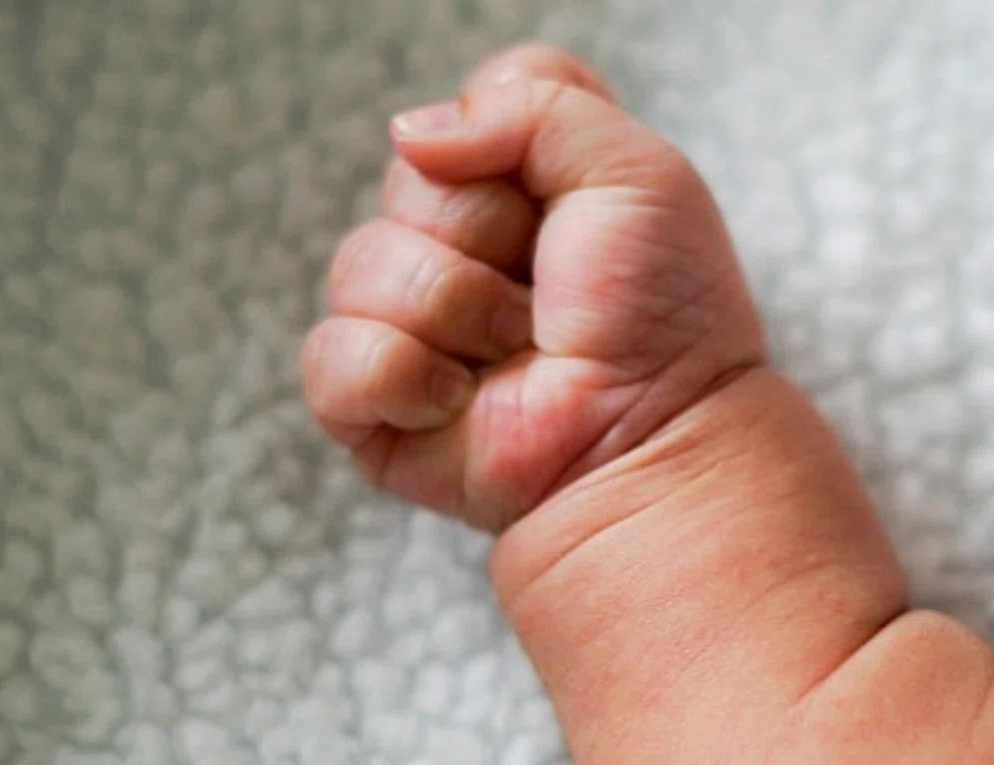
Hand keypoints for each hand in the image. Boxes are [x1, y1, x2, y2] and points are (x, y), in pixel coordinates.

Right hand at [302, 46, 766, 530]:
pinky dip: (400, 376)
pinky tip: (460, 402)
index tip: (565, 197)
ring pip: (361, 264)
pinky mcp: (377, 404)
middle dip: (482, 232)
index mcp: (526, 183)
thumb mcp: (634, 172)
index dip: (509, 140)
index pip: (471, 104)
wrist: (655, 435)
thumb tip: (408, 135)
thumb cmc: (662, 314)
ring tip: (518, 350)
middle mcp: (463, 244)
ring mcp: (412, 323)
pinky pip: (332, 356)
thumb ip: (532, 102)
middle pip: (410, 178)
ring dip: (455, 309)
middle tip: (546, 291)